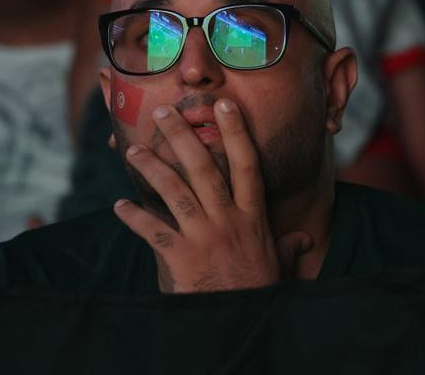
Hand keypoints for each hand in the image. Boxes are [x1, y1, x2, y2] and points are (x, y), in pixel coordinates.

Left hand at [113, 98, 311, 292]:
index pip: (246, 164)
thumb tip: (305, 237)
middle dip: (182, 137)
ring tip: (134, 150)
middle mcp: (228, 221)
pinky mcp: (182, 258)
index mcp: (252, 217)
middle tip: (163, 112)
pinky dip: (135, 218)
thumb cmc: (259, 290)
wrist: (241, 320)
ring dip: (152, 169)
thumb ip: (289, 246)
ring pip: (175, 192)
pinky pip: (154, 232)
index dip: (236, 132)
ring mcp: (204, 237)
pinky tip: (119, 206)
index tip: (224, 104)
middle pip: (204, 168)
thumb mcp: (279, 264)